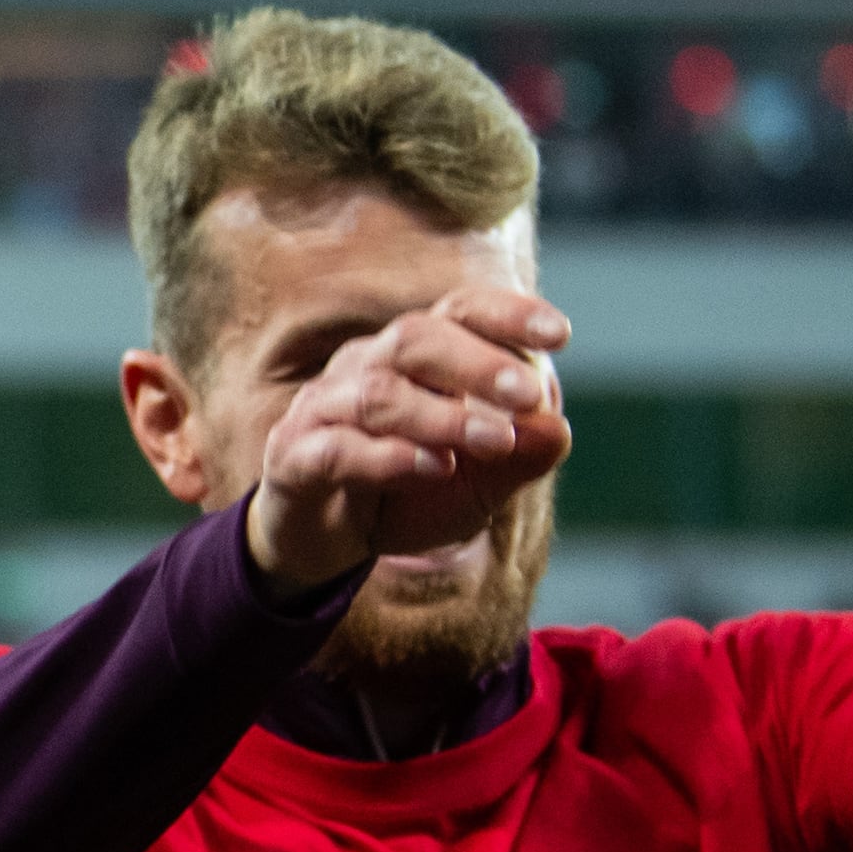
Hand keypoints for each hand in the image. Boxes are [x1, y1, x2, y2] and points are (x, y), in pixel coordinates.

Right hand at [238, 288, 572, 598]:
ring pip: (378, 393)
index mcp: (416, 356)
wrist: (327, 540)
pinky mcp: (292, 457)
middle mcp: (366, 366)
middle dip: (477, 364)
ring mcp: (323, 409)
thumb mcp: (480, 484)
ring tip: (496, 441)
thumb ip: (520, 458)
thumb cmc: (410, 493)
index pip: (459, 311)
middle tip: (530, 396)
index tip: (560, 335)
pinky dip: (387, 456)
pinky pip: (336, 448)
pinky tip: (434, 468)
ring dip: (443, 416)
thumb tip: (556, 429)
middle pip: (414, 338)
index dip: (507, 313)